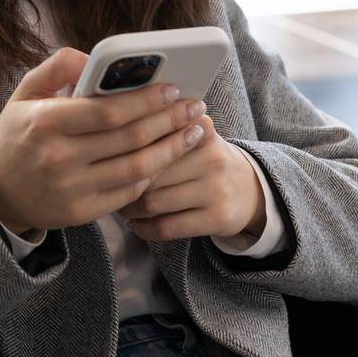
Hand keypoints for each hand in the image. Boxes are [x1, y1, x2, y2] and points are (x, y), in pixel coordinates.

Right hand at [0, 48, 206, 235]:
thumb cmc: (18, 134)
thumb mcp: (25, 93)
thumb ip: (57, 67)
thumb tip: (95, 57)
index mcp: (45, 122)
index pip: (108, 111)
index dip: (146, 100)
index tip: (173, 88)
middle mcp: (58, 158)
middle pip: (130, 139)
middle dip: (170, 120)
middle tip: (196, 106)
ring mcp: (71, 189)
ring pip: (137, 169)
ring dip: (172, 149)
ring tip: (194, 131)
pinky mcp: (81, 212)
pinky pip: (129, 193)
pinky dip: (152, 173)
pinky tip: (167, 157)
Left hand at [115, 114, 266, 241]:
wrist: (250, 190)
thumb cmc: (204, 159)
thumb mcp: (193, 135)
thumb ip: (161, 127)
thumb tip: (110, 131)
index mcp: (201, 128)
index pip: (155, 134)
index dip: (126, 148)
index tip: (108, 155)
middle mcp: (211, 156)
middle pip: (149, 171)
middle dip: (122, 182)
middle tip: (107, 186)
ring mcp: (216, 188)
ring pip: (154, 201)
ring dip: (129, 208)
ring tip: (120, 207)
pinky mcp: (217, 218)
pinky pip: (168, 227)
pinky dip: (145, 229)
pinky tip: (136, 225)